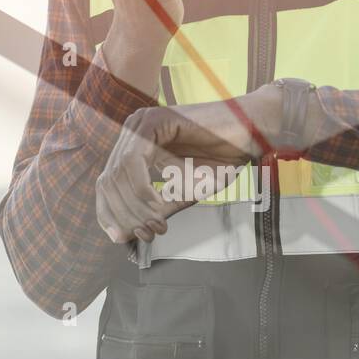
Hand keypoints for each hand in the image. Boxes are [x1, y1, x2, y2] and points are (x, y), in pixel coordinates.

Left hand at [95, 86, 278, 243]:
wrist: (252, 133)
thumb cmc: (221, 159)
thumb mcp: (182, 192)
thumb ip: (155, 208)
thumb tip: (126, 234)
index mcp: (133, 145)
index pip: (106, 183)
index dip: (107, 213)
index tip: (119, 238)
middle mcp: (131, 131)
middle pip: (108, 181)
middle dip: (125, 215)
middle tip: (148, 234)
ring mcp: (140, 123)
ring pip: (118, 173)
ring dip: (136, 206)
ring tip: (158, 223)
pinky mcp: (155, 120)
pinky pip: (134, 161)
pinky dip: (143, 189)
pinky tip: (159, 205)